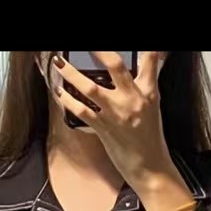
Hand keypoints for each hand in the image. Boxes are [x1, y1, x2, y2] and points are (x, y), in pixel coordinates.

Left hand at [50, 50, 187, 209]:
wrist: (149, 167)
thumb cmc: (149, 139)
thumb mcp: (152, 106)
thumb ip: (145, 84)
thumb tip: (142, 67)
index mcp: (148, 92)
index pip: (149, 60)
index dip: (143, 49)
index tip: (132, 43)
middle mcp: (132, 99)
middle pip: (115, 66)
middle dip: (98, 52)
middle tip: (86, 45)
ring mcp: (116, 113)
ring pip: (91, 88)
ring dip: (71, 74)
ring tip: (58, 63)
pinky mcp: (104, 128)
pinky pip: (81, 111)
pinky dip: (68, 101)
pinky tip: (59, 92)